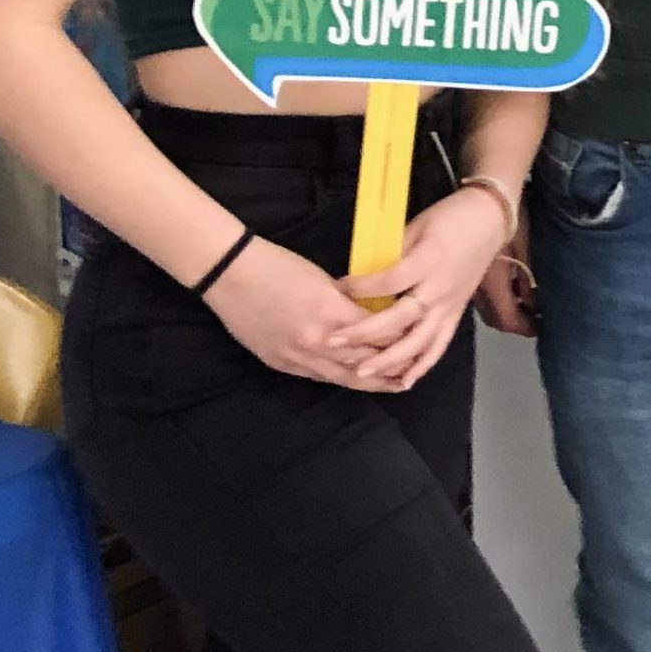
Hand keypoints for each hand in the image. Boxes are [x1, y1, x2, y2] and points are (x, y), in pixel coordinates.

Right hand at [201, 237, 398, 390]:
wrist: (231, 275)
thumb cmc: (279, 267)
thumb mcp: (325, 280)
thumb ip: (348, 303)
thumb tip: (371, 313)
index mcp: (332, 314)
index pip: (378, 333)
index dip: (401, 338)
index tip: (419, 338)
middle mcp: (317, 342)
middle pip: (366, 361)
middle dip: (394, 366)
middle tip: (416, 370)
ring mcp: (297, 357)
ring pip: (344, 376)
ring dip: (372, 382)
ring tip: (396, 385)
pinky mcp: (281, 364)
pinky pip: (319, 377)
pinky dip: (341, 378)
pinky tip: (356, 381)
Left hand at [330, 189, 514, 387]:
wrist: (489, 220)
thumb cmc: (448, 218)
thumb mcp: (415, 228)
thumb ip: (390, 257)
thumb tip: (360, 279)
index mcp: (428, 262)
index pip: (389, 282)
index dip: (360, 287)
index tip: (337, 288)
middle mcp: (439, 289)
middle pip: (399, 320)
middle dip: (364, 333)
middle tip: (333, 341)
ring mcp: (449, 306)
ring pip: (419, 342)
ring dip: (390, 360)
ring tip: (362, 372)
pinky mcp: (456, 315)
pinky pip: (439, 346)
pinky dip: (422, 365)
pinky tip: (403, 382)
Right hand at [473, 215, 539, 336]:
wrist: (488, 193)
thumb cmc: (513, 217)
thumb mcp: (526, 249)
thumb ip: (528, 281)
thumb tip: (532, 304)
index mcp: (494, 283)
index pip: (507, 320)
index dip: (526, 327)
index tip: (542, 327)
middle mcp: (477, 287)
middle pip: (494, 318)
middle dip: (514, 322)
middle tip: (534, 318)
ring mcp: (469, 279)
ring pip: (486, 307)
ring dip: (504, 310)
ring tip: (524, 304)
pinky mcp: (467, 269)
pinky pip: (481, 294)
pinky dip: (496, 298)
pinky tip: (509, 287)